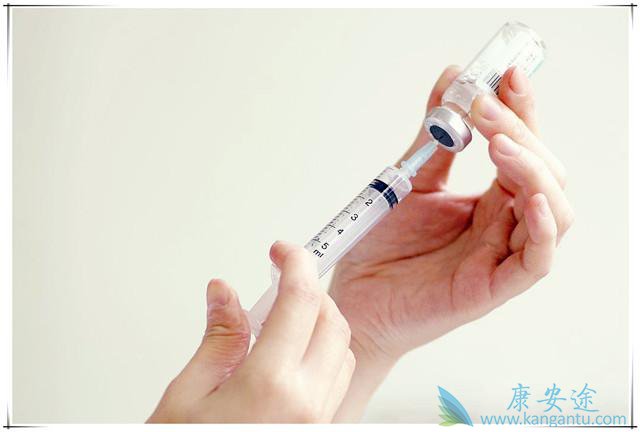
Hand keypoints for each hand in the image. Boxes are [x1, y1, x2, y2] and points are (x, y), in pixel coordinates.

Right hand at [148, 241, 354, 422]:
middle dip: (310, 292)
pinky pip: (340, 382)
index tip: (284, 250)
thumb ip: (217, 337)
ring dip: (322, 324)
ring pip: (344, 350)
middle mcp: (305, 405)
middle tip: (280, 282)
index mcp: (269, 386)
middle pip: (332, 321)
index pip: (300, 301)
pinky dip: (326, 356)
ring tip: (285, 319)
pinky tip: (295, 355)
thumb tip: (225, 293)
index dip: (295, 263)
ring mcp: (318, 423)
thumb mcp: (186, 396)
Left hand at [329, 66, 573, 419]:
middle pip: (545, 172)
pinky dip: (542, 227)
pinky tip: (527, 198)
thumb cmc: (381, 248)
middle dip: (521, 131)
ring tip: (497, 143)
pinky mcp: (492, 288)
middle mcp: (502, 225)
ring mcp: (500, 256)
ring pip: (554, 210)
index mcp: (488, 201)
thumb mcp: (409, 181)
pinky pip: (536, 260)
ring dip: (534, 169)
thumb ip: (433, 136)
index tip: (506, 73)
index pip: (523, 150)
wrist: (354, 299)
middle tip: (483, 106)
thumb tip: (453, 78)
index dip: (522, 111)